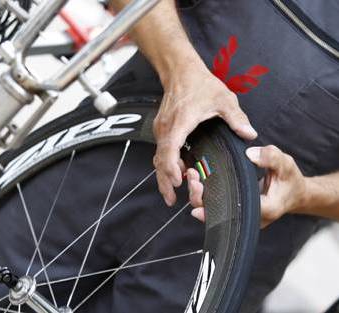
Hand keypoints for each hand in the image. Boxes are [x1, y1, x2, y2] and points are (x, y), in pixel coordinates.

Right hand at [153, 63, 257, 205]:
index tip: (178, 182)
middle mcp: (166, 128)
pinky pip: (161, 150)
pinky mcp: (163, 129)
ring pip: (158, 157)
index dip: (171, 168)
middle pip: (160, 159)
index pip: (170, 149)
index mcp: (180, 123)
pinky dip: (166, 164)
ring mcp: (162, 129)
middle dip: (164, 181)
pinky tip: (176, 174)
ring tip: (171, 194)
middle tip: (172, 200)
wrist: (181, 71)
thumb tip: (250, 135)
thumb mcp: (223, 99)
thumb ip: (237, 119)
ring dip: (163, 175)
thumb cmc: (199, 83)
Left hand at [189, 145, 308, 228]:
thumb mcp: (285, 164)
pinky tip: (197, 181)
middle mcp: (251, 217)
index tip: (199, 193)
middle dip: (201, 198)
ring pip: (215, 212)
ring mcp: (243, 216)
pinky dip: (205, 196)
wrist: (293, 193)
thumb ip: (270, 157)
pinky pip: (217, 207)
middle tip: (193, 178)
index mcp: (265, 209)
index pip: (237, 211)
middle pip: (220, 215)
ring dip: (200, 197)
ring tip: (192, 176)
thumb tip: (250, 154)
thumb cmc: (289, 180)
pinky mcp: (237, 211)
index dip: (214, 206)